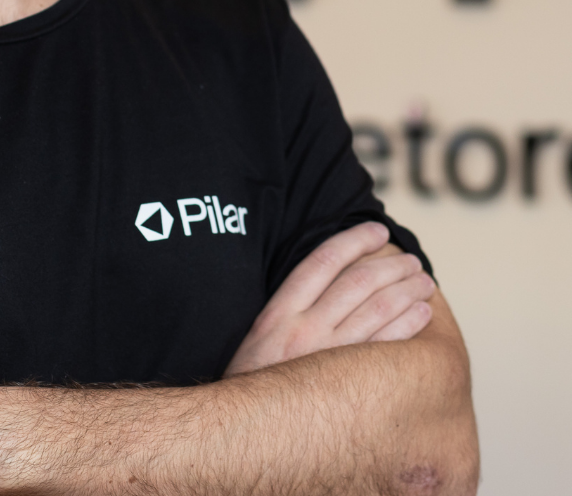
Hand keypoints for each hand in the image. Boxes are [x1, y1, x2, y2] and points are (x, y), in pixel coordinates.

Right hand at [223, 221, 434, 376]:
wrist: (242, 434)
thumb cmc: (253, 384)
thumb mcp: (260, 335)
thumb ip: (291, 309)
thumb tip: (328, 283)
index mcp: (280, 312)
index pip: (323, 261)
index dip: (354, 241)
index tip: (376, 231)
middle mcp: (305, 330)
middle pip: (358, 283)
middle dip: (390, 266)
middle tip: (411, 261)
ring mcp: (329, 358)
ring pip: (378, 311)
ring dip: (406, 291)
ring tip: (423, 282)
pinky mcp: (348, 386)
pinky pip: (387, 347)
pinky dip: (408, 325)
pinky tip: (421, 315)